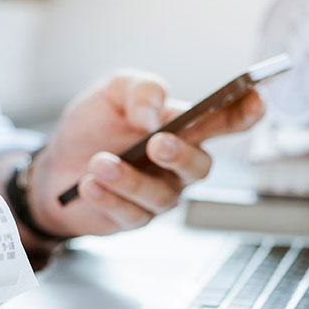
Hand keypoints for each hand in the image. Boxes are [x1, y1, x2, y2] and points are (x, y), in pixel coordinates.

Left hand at [27, 71, 263, 237]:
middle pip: (201, 166)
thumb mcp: (111, 92)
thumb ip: (140, 90)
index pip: (224, 121)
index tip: (255, 99)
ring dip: (130, 179)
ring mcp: (159, 194)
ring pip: (162, 195)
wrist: (54, 163)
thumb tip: (154, 115)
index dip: (245, 112)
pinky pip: (131, 215)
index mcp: (182, 128)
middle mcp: (177, 165)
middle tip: (156, 143)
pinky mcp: (133, 218)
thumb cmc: (92, 126)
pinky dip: (109, 198)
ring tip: (99, 162)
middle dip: (182, 155)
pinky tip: (88, 184)